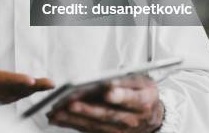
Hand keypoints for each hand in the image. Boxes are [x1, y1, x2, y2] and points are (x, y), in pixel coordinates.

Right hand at [0, 26, 53, 103]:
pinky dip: (33, 91)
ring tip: (51, 84)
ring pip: (20, 93)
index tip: (30, 80)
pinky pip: (20, 94)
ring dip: (37, 89)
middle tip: (49, 83)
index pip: (0, 80)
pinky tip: (44, 86)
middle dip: (33, 87)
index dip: (15, 81)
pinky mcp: (4, 98)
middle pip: (15, 89)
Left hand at [47, 75, 163, 132]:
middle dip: (87, 109)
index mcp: (144, 102)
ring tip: (56, 112)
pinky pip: (88, 129)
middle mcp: (133, 119)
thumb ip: (124, 80)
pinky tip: (57, 118)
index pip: (131, 99)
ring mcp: (121, 130)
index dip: (119, 96)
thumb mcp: (141, 81)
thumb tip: (104, 82)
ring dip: (73, 119)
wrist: (152, 116)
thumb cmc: (143, 92)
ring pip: (94, 125)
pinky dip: (72, 124)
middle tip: (70, 103)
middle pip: (108, 114)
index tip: (107, 92)